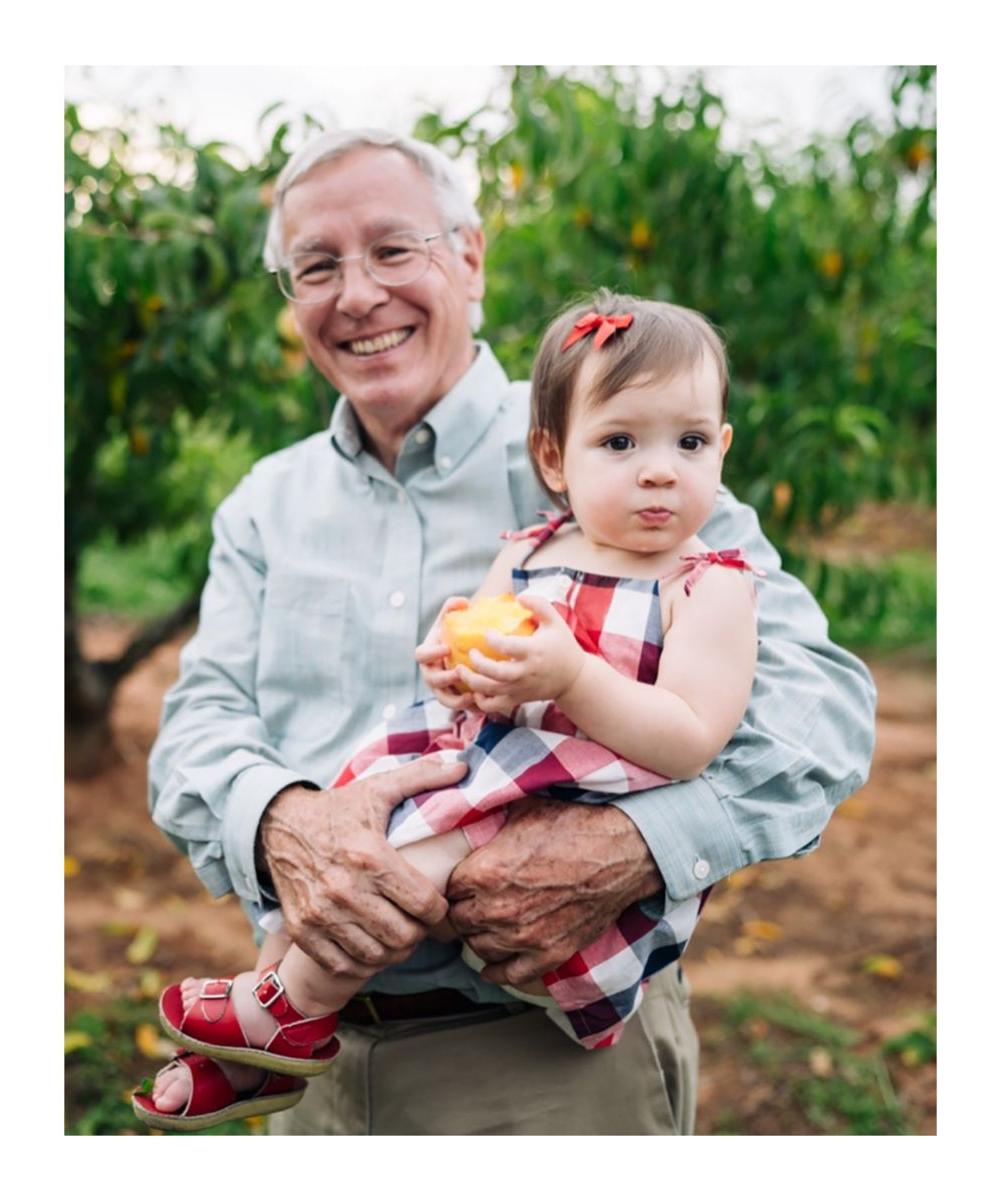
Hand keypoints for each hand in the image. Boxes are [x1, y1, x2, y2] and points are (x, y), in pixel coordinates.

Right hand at [259, 758, 467, 976]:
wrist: (278, 826)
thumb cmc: (338, 809)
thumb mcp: (379, 788)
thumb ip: (424, 776)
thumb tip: (464, 766)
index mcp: (370, 856)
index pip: (424, 904)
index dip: (439, 909)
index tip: (438, 903)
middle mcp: (344, 889)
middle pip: (403, 936)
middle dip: (419, 931)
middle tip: (418, 920)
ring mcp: (320, 914)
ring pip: (377, 955)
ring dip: (393, 949)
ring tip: (397, 931)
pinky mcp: (302, 930)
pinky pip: (344, 965)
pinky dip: (363, 961)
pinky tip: (370, 943)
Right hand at [414, 596, 476, 711]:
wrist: (469, 648)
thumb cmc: (458, 633)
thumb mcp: (454, 619)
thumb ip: (454, 606)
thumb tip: (462, 602)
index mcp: (428, 653)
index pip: (421, 655)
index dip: (431, 653)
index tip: (446, 648)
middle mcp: (431, 672)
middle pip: (431, 680)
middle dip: (443, 679)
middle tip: (459, 673)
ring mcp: (441, 688)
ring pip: (443, 699)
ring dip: (455, 700)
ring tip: (470, 696)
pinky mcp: (454, 698)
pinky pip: (458, 707)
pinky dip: (468, 708)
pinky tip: (480, 704)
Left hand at [446, 796, 662, 987]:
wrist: (620, 851)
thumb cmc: (574, 825)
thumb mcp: (522, 810)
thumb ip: (487, 819)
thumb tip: (464, 809)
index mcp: (485, 872)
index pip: (448, 888)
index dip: (456, 882)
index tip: (464, 879)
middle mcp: (498, 909)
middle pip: (459, 921)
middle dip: (463, 909)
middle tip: (472, 901)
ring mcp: (523, 936)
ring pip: (478, 948)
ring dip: (478, 936)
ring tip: (485, 925)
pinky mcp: (549, 953)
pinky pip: (509, 974)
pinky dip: (497, 970)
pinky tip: (493, 963)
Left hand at [455, 593, 584, 715]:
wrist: (574, 678)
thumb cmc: (562, 646)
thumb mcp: (555, 621)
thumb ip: (539, 605)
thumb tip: (519, 596)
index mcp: (534, 651)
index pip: (507, 647)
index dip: (492, 639)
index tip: (487, 632)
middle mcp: (526, 672)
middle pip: (495, 673)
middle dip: (477, 663)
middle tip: (470, 653)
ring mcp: (521, 688)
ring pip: (491, 691)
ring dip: (472, 681)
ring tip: (461, 670)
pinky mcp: (518, 699)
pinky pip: (495, 706)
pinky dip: (481, 701)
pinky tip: (475, 690)